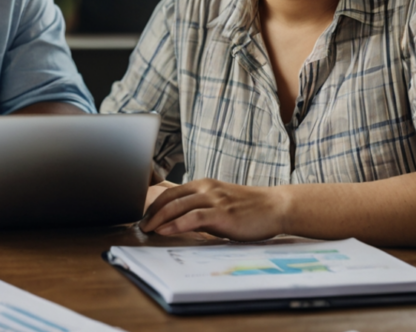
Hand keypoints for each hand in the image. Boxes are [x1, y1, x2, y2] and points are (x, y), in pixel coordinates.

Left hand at [140, 178, 286, 240]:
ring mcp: (214, 199)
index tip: (144, 217)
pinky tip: (166, 231)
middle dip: (151, 212)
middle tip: (140, 226)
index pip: (171, 192)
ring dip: (159, 218)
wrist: (275, 207)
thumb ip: (201, 209)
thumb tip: (179, 222)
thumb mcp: (220, 204)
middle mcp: (206, 188)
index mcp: (204, 185)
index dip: (154, 205)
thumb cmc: (249, 209)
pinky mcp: (222, 213)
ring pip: (178, 206)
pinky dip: (176, 224)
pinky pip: (193, 217)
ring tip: (147, 229)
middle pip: (170, 198)